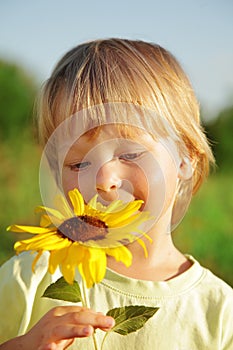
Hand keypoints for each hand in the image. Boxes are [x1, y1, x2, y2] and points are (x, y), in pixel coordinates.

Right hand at [0, 306, 114, 349]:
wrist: (23, 347)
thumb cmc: (49, 335)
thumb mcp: (65, 325)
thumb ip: (80, 321)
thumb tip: (101, 316)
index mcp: (60, 312)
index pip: (81, 311)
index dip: (96, 315)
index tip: (110, 321)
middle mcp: (54, 320)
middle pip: (76, 317)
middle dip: (93, 319)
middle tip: (109, 323)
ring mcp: (46, 333)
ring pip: (63, 329)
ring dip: (76, 329)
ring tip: (89, 330)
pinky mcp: (39, 347)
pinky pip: (45, 347)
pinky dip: (50, 347)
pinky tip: (53, 347)